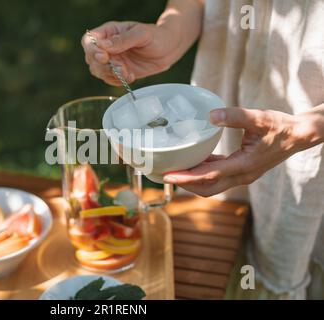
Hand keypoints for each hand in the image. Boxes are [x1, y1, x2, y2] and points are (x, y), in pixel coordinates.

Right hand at [81, 21, 180, 85]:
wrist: (168, 50)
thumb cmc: (156, 36)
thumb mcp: (142, 34)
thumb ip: (123, 40)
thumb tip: (104, 46)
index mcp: (109, 32)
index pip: (89, 41)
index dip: (92, 50)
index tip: (104, 57)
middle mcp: (106, 47)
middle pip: (91, 59)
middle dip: (104, 66)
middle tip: (121, 68)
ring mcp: (111, 60)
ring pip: (98, 71)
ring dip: (111, 75)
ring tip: (128, 73)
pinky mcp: (117, 72)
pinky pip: (109, 79)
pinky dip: (117, 81)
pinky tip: (131, 76)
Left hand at [163, 107, 312, 196]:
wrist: (299, 136)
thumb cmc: (280, 127)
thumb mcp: (260, 117)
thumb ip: (236, 116)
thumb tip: (211, 115)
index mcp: (243, 165)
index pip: (209, 176)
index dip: (187, 177)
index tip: (168, 176)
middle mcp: (241, 175)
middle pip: (207, 188)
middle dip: (185, 185)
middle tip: (164, 176)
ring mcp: (242, 175)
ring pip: (212, 186)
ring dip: (193, 181)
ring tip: (174, 171)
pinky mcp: (242, 170)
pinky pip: (218, 176)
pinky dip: (203, 172)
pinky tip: (194, 160)